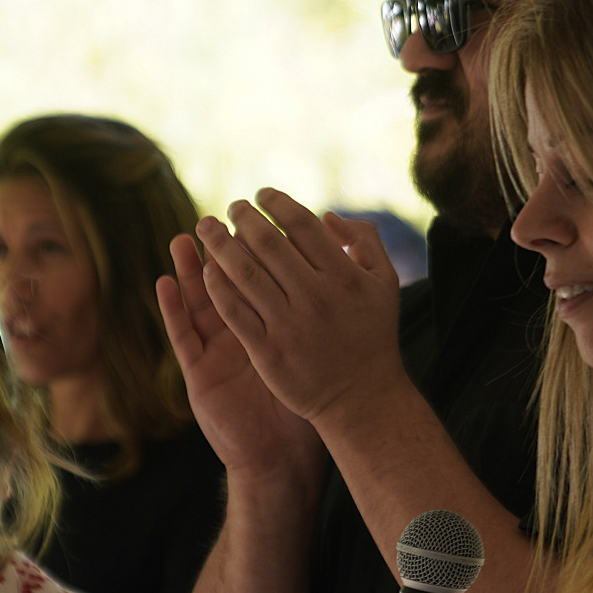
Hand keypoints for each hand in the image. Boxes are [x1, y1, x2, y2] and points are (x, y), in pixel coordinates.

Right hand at [159, 236, 320, 480]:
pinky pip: (181, 337)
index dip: (255, 252)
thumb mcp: (315, 355)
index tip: (256, 218)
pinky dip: (172, 309)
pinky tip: (164, 284)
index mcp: (266, 325)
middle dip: (219, 252)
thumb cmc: (303, 407)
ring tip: (181, 239)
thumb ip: (324, 318)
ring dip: (187, 271)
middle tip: (214, 217)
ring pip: (197, 304)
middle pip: (224, 285)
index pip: (258, 280)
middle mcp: (236, 335)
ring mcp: (214, 353)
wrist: (282, 458)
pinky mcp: (197, 374)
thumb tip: (343, 274)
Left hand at [189, 191, 407, 427]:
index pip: (303, 225)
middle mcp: (316, 296)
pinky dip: (218, 286)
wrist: (362, 398)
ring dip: (220, 245)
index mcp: (345, 276)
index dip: (277, 203)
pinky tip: (207, 270)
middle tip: (232, 206)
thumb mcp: (385, 282)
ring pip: (245, 273)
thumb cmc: (372, 334)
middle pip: (268, 243)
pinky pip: (234, 311)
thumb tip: (328, 216)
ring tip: (207, 228)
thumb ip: (365, 241)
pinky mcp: (268, 351)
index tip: (262, 194)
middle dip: (243, 217)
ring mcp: (289, 325)